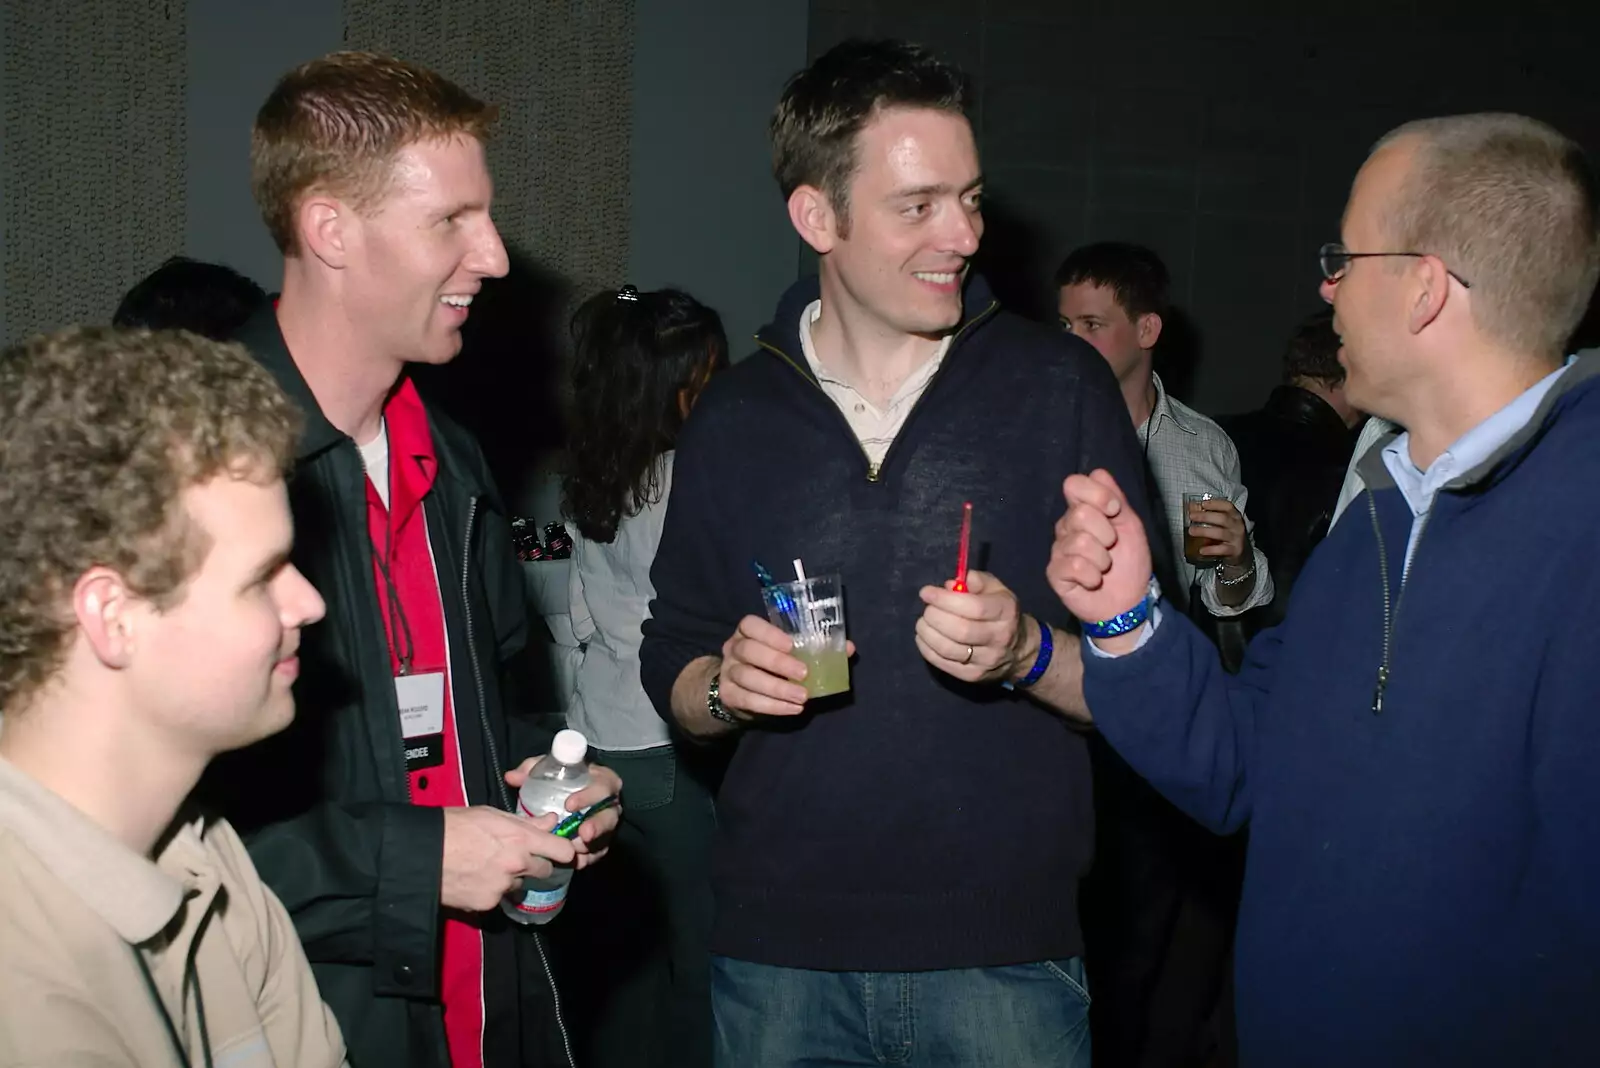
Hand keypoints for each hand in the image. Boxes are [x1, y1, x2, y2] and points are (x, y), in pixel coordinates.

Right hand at [440, 805, 576, 911]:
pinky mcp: (487, 903)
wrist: (422, 852)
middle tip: (516, 858)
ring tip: (485, 866)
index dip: (563, 851)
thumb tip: (550, 821)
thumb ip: (525, 822)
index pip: (563, 851)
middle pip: (544, 870)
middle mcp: (518, 864)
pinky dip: (490, 891)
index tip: (559, 851)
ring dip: (510, 878)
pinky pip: (497, 897)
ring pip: (518, 884)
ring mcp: (503, 886)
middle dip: (535, 865)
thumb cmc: (455, 825)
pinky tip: (473, 879)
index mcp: (521, 838)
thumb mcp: (491, 815)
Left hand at [504, 760, 622, 868]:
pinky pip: (600, 851)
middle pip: (610, 815)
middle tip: (583, 834)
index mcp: (601, 780)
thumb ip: (531, 769)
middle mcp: (608, 802)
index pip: (603, 785)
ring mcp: (606, 823)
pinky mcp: (602, 840)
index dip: (590, 796)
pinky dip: (589, 857)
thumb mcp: (546, 769)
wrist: (568, 795)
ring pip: (606, 836)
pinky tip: (576, 861)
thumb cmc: (559, 779)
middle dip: (598, 825)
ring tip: (574, 851)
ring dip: (592, 845)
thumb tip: (511, 777)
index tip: (569, 805)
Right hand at [717, 614, 857, 718]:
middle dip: (777, 663)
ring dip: (777, 688)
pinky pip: (748, 700)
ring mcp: (728, 672)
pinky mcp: (729, 695)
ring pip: (748, 677)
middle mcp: (733, 648)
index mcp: (748, 632)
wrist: (739, 690)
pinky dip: (773, 706)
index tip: (791, 645)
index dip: (769, 634)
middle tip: (804, 674)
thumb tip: (847, 648)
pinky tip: (793, 708)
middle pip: (749, 651)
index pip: (750, 624)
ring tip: (802, 697)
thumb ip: (815, 647)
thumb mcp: (788, 652)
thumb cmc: (770, 664)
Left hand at [916, 570, 1031, 683]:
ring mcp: (986, 660)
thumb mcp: (996, 589)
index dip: (945, 600)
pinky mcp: (972, 675)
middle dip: (935, 617)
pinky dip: (927, 649)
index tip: (926, 593)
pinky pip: (943, 663)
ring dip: (927, 633)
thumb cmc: (1001, 613)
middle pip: (960, 630)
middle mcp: (999, 637)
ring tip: (923, 623)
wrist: (1019, 650)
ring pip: (948, 649)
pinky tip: (924, 638)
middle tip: (927, 609)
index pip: (974, 607)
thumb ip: (975, 581)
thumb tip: (949, 586)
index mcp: (1005, 612)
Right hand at [1048, 470, 1151, 628]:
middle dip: (1106, 533)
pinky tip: (1093, 581)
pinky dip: (1091, 575)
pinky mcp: (1055, 572)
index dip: (1097, 495)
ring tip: (1104, 568)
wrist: (1128, 601)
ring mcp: (1059, 549)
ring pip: (1079, 542)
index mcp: (1083, 510)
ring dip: (1102, 559)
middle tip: (1111, 547)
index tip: (1115, 511)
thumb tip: (1099, 472)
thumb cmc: (1129, 562)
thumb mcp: (1131, 526)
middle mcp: (1067, 526)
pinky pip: (1073, 565)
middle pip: (1080, 513)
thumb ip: (1116, 499)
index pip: (1074, 484)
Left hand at [1187, 497, 1247, 564]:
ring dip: (1204, 531)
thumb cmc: (1228, 533)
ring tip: (1192, 531)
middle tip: (1192, 516)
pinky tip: (1202, 550)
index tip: (1203, 504)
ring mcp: (1236, 538)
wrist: (1240, 551)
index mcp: (1234, 516)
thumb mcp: (1220, 522)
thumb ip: (1207, 514)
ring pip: (1221, 533)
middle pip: (1223, 518)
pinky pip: (1222, 549)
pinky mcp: (1235, 550)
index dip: (1215, 504)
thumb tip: (1192, 507)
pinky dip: (1211, 549)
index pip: (1227, 506)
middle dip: (1206, 516)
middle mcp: (1237, 526)